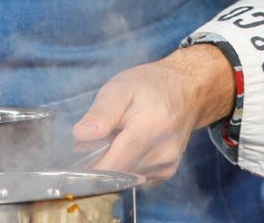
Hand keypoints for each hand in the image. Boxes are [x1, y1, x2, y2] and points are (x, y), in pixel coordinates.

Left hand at [74, 44, 234, 183]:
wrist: (188, 89)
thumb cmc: (151, 85)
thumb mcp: (121, 88)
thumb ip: (101, 112)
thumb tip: (81, 135)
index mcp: (150, 129)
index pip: (115, 165)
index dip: (90, 170)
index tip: (76, 165)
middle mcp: (163, 154)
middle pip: (117, 173)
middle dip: (101, 161)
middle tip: (102, 137)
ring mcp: (167, 167)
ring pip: (125, 178)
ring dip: (115, 163)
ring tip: (120, 137)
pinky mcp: (167, 173)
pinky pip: (136, 178)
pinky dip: (127, 166)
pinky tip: (132, 146)